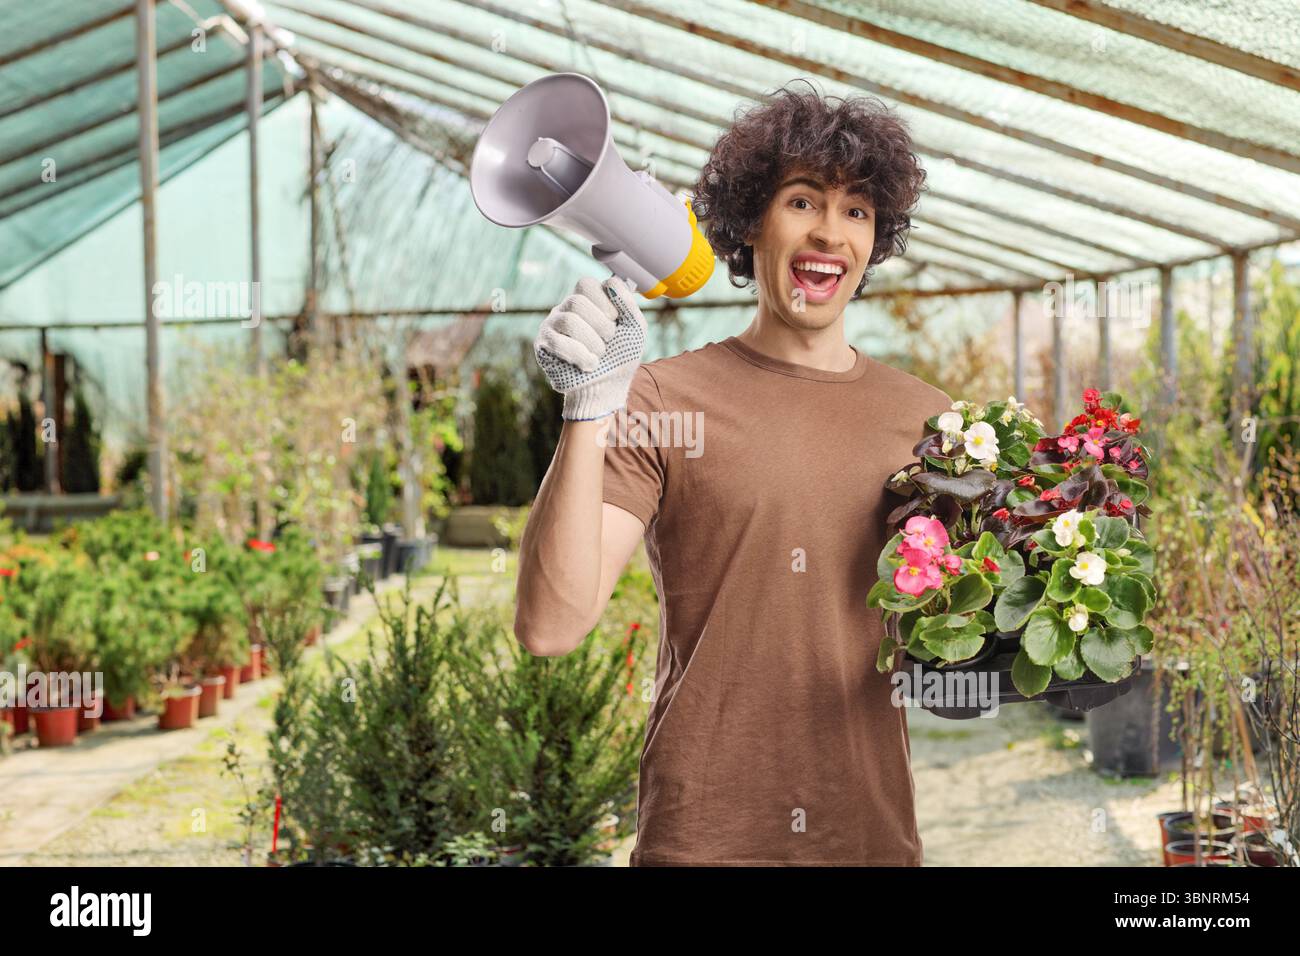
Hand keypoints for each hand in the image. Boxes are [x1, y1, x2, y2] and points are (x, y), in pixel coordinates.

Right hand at [534, 276, 646, 420]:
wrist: (609, 386)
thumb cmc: (621, 356)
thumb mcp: (634, 327)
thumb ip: (627, 302)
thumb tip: (610, 283)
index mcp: (586, 300)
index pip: (586, 284)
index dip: (604, 301)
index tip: (615, 319)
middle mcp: (565, 309)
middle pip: (576, 301)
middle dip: (600, 325)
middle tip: (608, 341)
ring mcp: (551, 325)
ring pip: (568, 320)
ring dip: (592, 342)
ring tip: (599, 355)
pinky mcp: (543, 345)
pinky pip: (557, 342)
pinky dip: (580, 355)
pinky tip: (589, 365)